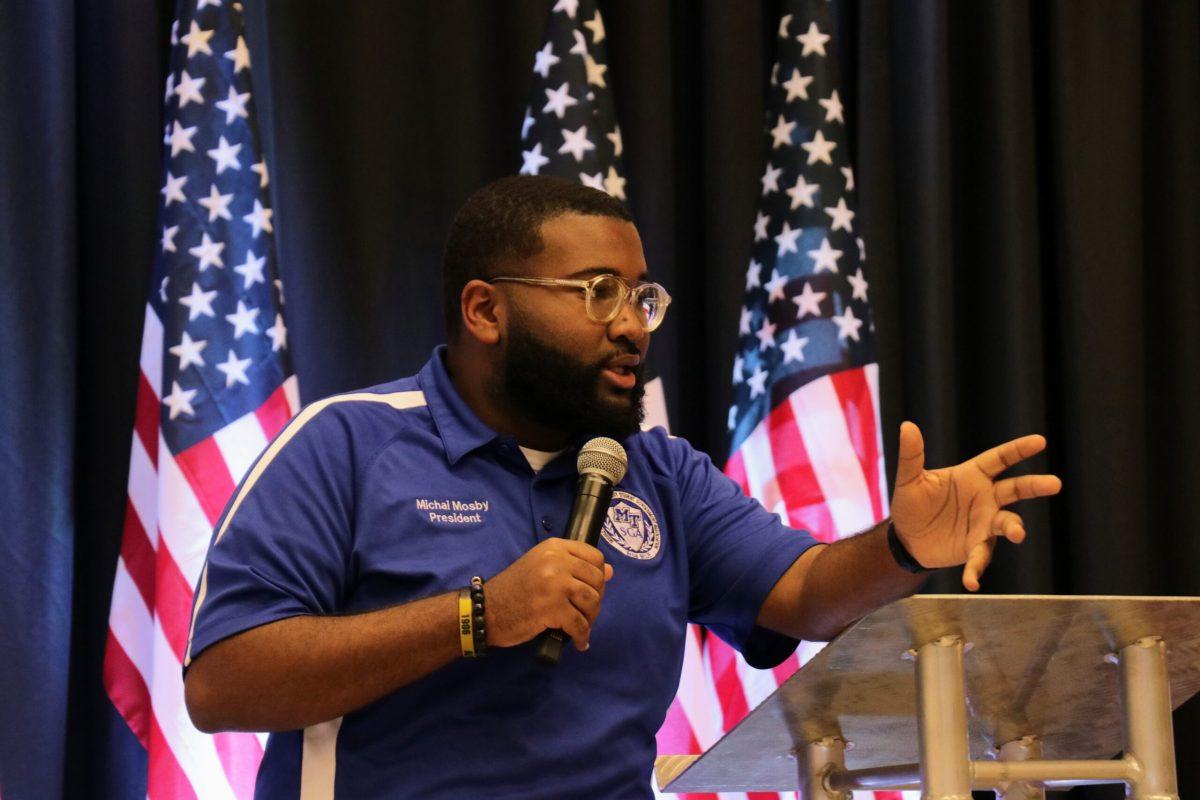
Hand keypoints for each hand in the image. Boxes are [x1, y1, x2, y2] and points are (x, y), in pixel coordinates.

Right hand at [484, 538, 613, 651]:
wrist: (487, 611)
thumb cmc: (514, 589)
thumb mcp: (542, 567)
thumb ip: (573, 567)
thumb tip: (610, 572)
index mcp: (554, 547)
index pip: (595, 557)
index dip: (598, 576)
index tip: (589, 589)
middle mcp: (557, 561)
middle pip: (597, 580)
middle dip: (595, 600)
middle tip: (584, 613)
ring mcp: (555, 584)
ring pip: (592, 602)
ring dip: (590, 619)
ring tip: (580, 626)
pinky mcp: (552, 608)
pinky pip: (580, 625)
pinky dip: (582, 637)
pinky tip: (579, 642)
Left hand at [890, 421, 1061, 590]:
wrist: (906, 539)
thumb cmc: (912, 504)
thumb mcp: (909, 479)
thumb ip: (911, 455)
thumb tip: (907, 425)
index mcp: (971, 476)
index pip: (999, 459)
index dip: (1018, 450)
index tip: (1040, 441)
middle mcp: (984, 498)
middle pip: (1015, 489)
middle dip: (1034, 486)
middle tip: (1055, 483)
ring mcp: (983, 523)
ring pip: (1006, 523)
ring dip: (1013, 528)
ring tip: (1018, 533)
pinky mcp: (975, 546)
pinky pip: (980, 558)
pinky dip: (976, 569)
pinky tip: (971, 582)